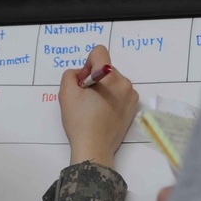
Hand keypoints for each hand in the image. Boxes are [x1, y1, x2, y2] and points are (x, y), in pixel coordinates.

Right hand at [60, 45, 138, 167]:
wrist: (94, 148)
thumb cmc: (79, 121)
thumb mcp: (66, 93)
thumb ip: (71, 74)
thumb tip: (82, 73)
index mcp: (110, 77)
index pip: (99, 52)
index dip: (87, 63)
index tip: (84, 81)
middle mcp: (125, 83)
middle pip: (106, 68)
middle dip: (95, 78)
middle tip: (86, 99)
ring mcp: (132, 95)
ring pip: (113, 81)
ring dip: (104, 88)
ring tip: (95, 108)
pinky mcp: (134, 106)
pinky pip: (121, 93)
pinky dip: (112, 98)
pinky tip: (104, 113)